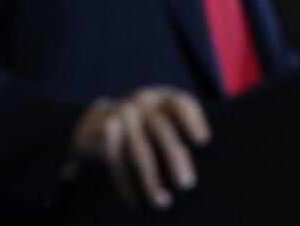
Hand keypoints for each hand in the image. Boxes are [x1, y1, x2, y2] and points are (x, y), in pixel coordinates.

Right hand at [72, 87, 209, 209]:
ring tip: (162, 201)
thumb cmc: (143, 125)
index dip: (193, 120)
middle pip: (162, 129)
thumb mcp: (160, 117)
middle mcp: (144, 101)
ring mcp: (123, 114)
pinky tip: (135, 199)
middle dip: (175, 158)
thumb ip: (178, 130)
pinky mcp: (105, 130)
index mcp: (163, 97)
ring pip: (140, 151)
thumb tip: (194, 162)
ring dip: (151, 180)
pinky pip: (118, 161)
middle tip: (186, 183)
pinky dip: (126, 183)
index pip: (180, 103)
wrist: (97, 120)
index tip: (203, 141)